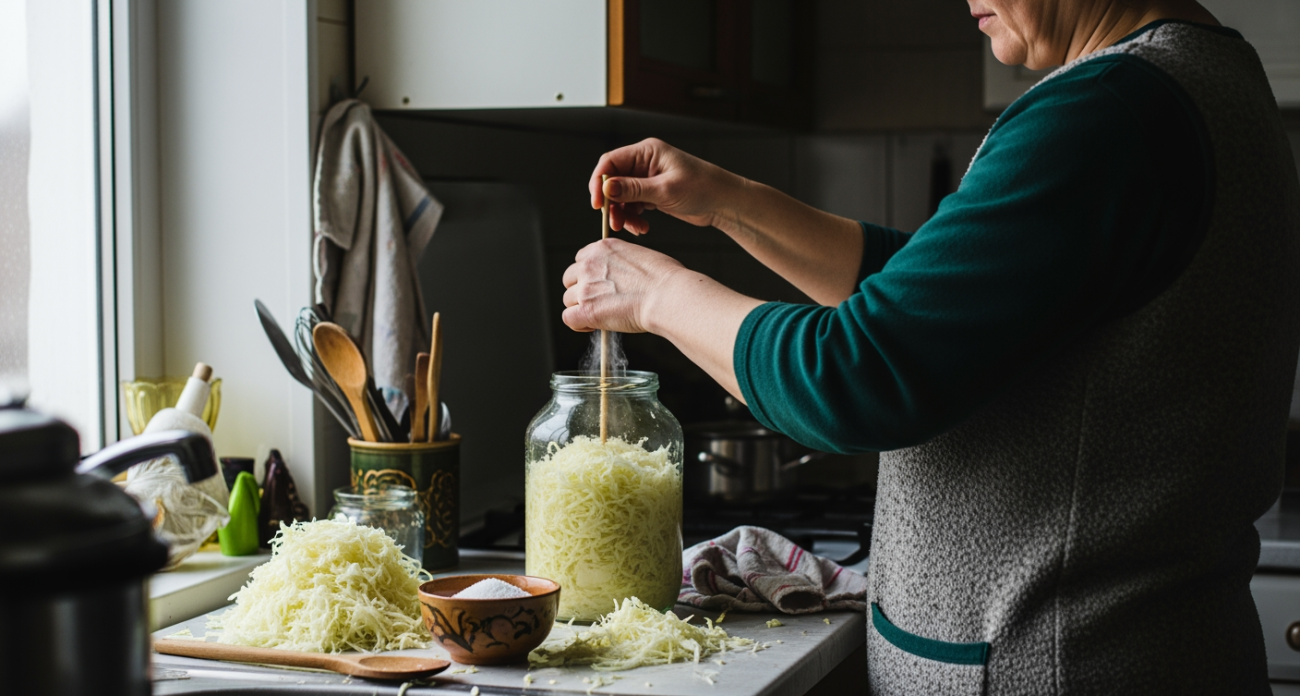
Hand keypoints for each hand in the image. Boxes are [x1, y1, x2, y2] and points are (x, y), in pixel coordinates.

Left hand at [562, 238, 686, 333]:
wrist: (668, 296)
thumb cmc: (665, 279)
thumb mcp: (639, 256)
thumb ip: (620, 264)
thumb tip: (617, 279)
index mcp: (603, 248)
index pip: (580, 259)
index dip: (588, 274)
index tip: (598, 283)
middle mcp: (590, 265)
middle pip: (569, 278)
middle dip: (581, 290)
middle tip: (599, 301)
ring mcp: (586, 288)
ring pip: (568, 299)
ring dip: (581, 307)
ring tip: (600, 314)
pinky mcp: (587, 310)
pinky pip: (568, 318)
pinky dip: (578, 324)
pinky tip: (592, 325)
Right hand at [589, 138, 742, 235]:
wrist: (723, 202)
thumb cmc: (702, 188)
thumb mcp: (665, 190)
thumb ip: (633, 190)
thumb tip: (607, 189)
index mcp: (646, 152)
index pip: (610, 162)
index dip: (600, 182)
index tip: (598, 204)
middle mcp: (644, 163)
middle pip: (613, 181)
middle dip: (611, 203)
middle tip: (614, 223)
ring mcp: (648, 178)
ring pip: (622, 196)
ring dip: (623, 214)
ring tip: (633, 228)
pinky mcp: (652, 193)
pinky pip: (633, 205)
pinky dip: (633, 217)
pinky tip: (643, 228)